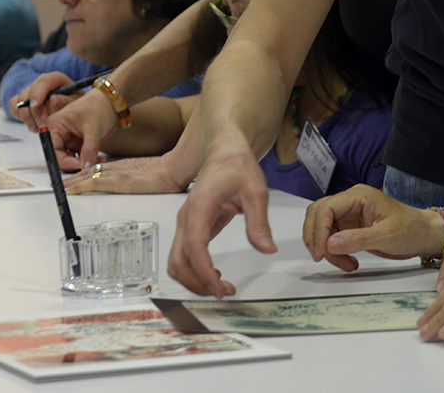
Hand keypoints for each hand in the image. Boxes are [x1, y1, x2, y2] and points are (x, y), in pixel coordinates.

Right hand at [8, 72, 75, 127]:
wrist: (68, 109)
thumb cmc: (74, 103)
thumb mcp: (75, 102)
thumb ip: (66, 101)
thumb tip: (52, 100)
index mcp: (55, 79)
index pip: (44, 81)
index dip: (37, 92)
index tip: (35, 105)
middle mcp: (41, 83)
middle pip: (29, 94)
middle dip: (35, 113)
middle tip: (43, 126)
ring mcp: (30, 91)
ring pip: (20, 102)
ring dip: (28, 118)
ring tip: (39, 128)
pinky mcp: (23, 101)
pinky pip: (14, 106)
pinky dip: (21, 117)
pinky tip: (33, 125)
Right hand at [37, 84, 120, 170]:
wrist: (111, 102)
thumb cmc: (98, 107)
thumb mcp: (93, 129)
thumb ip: (89, 150)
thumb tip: (86, 168)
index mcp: (56, 126)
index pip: (53, 151)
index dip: (65, 162)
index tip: (81, 166)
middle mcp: (59, 133)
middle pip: (61, 157)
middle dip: (76, 164)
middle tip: (90, 167)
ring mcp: (69, 139)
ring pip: (72, 159)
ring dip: (84, 163)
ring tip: (99, 162)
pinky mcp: (79, 143)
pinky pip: (81, 157)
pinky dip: (90, 160)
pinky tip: (101, 159)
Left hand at [65, 154, 189, 194]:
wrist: (173, 169)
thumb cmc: (165, 173)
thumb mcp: (146, 175)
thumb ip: (136, 178)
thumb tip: (134, 183)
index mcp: (121, 167)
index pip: (96, 169)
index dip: (82, 175)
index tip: (72, 179)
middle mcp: (115, 168)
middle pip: (88, 172)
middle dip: (72, 178)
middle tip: (58, 183)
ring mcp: (115, 174)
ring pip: (87, 177)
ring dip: (72, 182)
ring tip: (59, 187)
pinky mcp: (118, 181)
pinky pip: (94, 183)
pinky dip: (81, 186)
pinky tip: (72, 191)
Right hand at [168, 131, 276, 297]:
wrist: (225, 151)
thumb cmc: (237, 166)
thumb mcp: (256, 191)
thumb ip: (259, 222)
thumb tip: (267, 249)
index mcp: (200, 206)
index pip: (195, 246)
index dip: (204, 271)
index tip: (219, 288)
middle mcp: (186, 217)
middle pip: (178, 261)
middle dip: (197, 283)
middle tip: (225, 291)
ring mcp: (185, 223)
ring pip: (176, 262)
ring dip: (193, 280)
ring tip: (220, 286)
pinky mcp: (189, 228)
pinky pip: (183, 256)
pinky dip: (193, 271)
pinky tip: (214, 275)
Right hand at [302, 184, 443, 272]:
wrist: (423, 236)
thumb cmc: (410, 229)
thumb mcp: (386, 235)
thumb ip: (357, 239)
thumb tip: (330, 244)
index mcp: (359, 196)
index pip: (326, 207)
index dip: (318, 229)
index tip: (320, 250)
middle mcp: (350, 202)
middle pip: (318, 214)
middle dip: (316, 237)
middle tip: (321, 257)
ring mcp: (349, 215)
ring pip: (322, 228)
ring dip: (326, 248)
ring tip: (346, 264)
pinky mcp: (350, 227)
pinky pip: (332, 239)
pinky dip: (335, 252)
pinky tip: (349, 262)